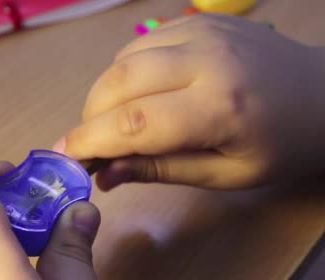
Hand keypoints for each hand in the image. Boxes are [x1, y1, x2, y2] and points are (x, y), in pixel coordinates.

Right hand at [54, 13, 324, 189]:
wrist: (323, 94)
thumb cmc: (280, 146)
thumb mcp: (225, 175)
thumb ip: (160, 170)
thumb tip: (104, 174)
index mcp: (220, 107)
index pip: (133, 122)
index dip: (90, 141)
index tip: (65, 157)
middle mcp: (206, 59)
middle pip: (118, 82)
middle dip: (91, 117)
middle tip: (93, 144)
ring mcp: (201, 31)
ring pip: (123, 60)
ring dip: (105, 94)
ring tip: (117, 122)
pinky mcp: (197, 19)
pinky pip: (139, 44)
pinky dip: (125, 72)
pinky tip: (140, 93)